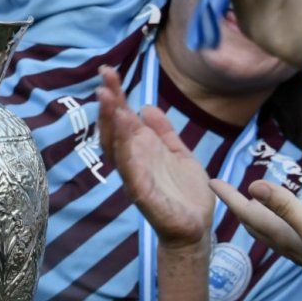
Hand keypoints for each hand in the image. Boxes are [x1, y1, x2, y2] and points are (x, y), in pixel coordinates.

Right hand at [96, 66, 213, 247]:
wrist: (197, 227)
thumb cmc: (187, 194)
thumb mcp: (179, 153)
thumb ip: (164, 132)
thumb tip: (146, 107)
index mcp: (142, 151)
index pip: (123, 119)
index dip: (116, 96)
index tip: (109, 73)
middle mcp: (133, 162)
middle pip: (113, 129)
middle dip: (108, 103)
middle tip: (104, 76)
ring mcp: (135, 177)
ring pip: (116, 147)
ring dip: (111, 122)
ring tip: (108, 97)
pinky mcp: (143, 194)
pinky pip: (130, 170)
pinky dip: (125, 150)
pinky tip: (124, 131)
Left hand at [210, 179, 301, 289]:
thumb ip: (286, 208)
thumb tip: (253, 186)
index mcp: (283, 238)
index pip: (247, 214)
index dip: (229, 197)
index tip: (211, 180)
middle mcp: (289, 244)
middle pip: (253, 223)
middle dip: (237, 206)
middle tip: (224, 189)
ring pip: (270, 227)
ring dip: (257, 213)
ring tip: (249, 199)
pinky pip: (290, 228)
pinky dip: (280, 217)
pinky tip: (287, 214)